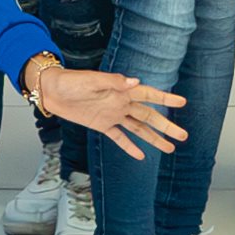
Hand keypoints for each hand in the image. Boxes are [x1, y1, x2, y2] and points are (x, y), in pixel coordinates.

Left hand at [28, 61, 185, 160]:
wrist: (51, 91)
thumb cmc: (70, 81)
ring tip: (170, 148)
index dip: (165, 99)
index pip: (148, 95)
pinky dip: (130, 146)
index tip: (182, 103)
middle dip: (166, 126)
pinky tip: (141, 155)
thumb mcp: (91, 79)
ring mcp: (112, 115)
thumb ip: (113, 81)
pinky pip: (119, 137)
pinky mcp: (101, 125)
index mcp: (121, 90)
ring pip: (138, 128)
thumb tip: (135, 82)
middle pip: (148, 116)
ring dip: (153, 138)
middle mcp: (120, 104)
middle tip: (183, 135)